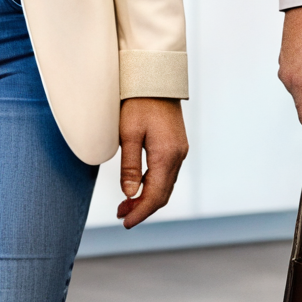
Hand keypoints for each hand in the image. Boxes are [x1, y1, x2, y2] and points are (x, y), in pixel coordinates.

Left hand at [116, 98, 187, 227]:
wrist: (155, 78)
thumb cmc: (138, 103)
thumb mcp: (128, 134)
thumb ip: (129, 166)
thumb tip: (129, 194)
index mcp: (166, 155)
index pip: (155, 195)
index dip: (140, 212)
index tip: (126, 223)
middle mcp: (178, 155)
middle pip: (163, 194)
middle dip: (143, 208)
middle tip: (122, 216)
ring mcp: (180, 150)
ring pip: (166, 184)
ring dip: (148, 197)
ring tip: (126, 205)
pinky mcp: (176, 145)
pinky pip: (167, 173)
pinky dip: (154, 185)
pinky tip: (139, 185)